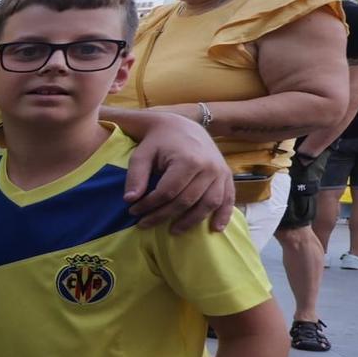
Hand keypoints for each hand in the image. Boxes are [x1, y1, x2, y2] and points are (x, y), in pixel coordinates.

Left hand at [127, 114, 234, 233]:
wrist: (183, 125)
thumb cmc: (158, 141)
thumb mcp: (141, 154)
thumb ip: (135, 176)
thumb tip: (129, 200)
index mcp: (187, 160)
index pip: (167, 192)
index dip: (149, 205)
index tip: (133, 211)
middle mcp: (208, 167)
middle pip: (186, 201)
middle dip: (163, 216)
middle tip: (144, 224)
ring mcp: (220, 172)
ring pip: (208, 204)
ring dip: (191, 221)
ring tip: (173, 231)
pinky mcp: (227, 176)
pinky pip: (228, 198)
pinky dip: (223, 215)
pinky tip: (215, 229)